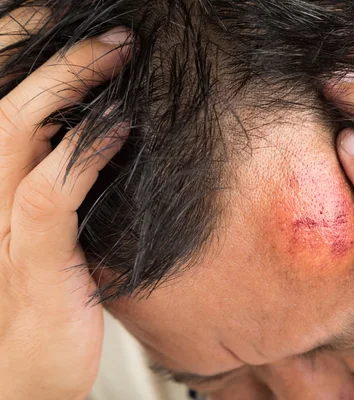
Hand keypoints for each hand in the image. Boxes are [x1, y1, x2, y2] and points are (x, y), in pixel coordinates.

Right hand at [0, 11, 130, 399]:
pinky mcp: (32, 259)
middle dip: (53, 53)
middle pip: (4, 101)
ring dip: (71, 84)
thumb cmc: (44, 298)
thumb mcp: (44, 230)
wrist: (25, 375)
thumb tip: (96, 129)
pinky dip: (86, 152)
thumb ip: (59, 179)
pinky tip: (122, 126)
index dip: (20, 52)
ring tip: (118, 54)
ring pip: (19, 130)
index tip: (64, 22)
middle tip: (111, 32)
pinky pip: (52, 191)